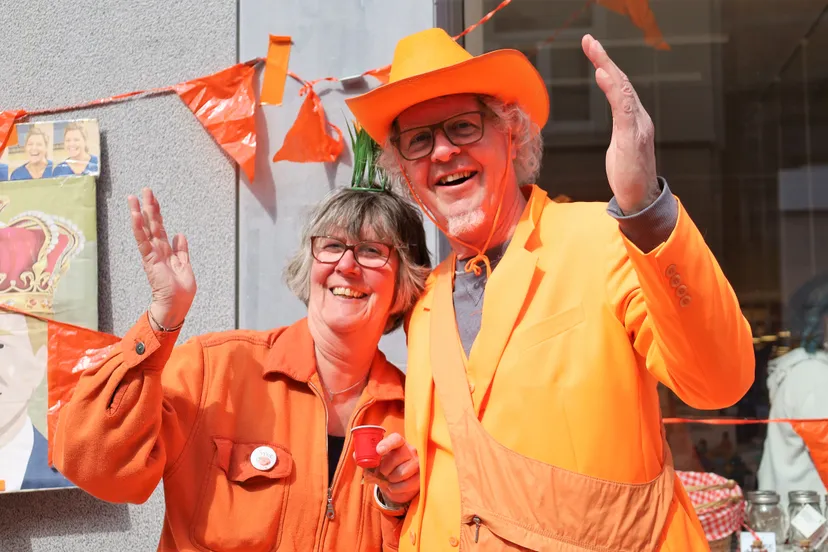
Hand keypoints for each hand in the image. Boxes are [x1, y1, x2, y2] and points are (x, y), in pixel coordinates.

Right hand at [128, 188, 195, 328]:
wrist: (176, 306)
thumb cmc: (181, 290)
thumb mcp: (185, 266)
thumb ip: (182, 250)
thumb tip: (180, 234)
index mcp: (167, 251)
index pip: (160, 228)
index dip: (157, 213)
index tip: (153, 199)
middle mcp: (157, 250)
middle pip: (152, 224)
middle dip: (149, 207)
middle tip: (145, 190)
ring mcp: (152, 254)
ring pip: (145, 230)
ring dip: (139, 213)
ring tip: (133, 198)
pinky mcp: (149, 260)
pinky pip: (142, 241)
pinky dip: (138, 228)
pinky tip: (135, 215)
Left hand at [363, 432, 418, 504]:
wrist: (400, 482)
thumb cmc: (386, 467)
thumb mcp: (375, 462)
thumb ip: (365, 458)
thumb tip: (356, 455)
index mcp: (398, 442)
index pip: (395, 439)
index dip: (387, 444)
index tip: (378, 451)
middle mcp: (410, 450)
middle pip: (395, 459)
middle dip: (384, 469)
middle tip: (382, 472)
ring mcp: (418, 462)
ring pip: (400, 473)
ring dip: (390, 479)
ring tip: (390, 478)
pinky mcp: (421, 476)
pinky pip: (404, 485)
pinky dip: (395, 488)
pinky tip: (394, 485)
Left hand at [582, 34, 659, 214]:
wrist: (641, 200)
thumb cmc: (630, 176)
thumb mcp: (620, 147)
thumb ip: (620, 128)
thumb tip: (617, 116)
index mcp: (635, 120)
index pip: (620, 87)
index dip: (607, 66)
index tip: (592, 49)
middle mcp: (639, 118)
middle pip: (622, 81)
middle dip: (605, 59)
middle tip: (589, 41)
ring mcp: (637, 127)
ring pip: (623, 90)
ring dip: (607, 67)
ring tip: (594, 50)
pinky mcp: (632, 138)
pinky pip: (622, 109)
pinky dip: (613, 89)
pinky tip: (602, 75)